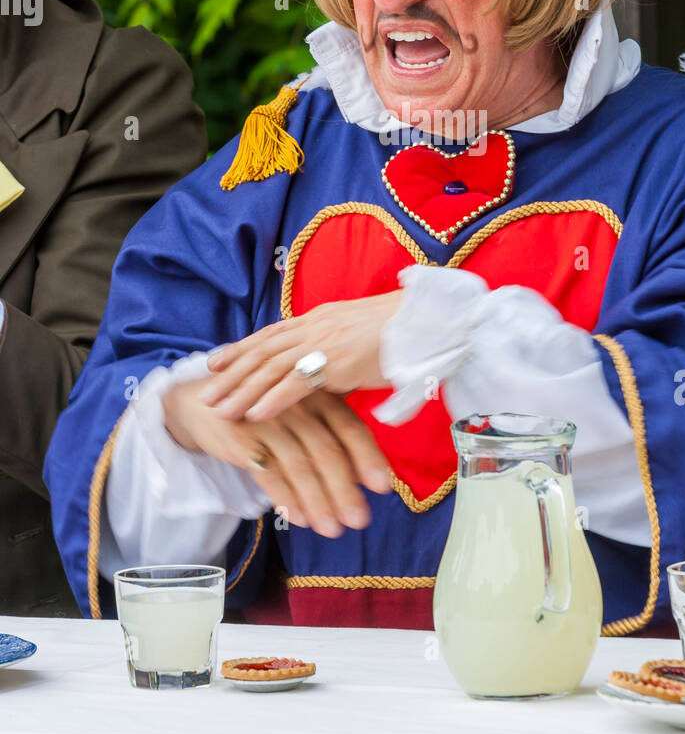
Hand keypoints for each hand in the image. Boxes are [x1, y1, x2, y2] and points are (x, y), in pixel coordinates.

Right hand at [163, 377, 391, 535]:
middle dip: (345, 490)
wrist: (204, 401)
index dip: (368, 458)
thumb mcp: (303, 414)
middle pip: (327, 452)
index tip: (383, 489)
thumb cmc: (267, 411)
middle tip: (359, 520)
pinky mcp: (242, 438)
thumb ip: (332, 437)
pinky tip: (301, 519)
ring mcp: (269, 420)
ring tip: (332, 530)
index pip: (350, 428)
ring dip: (319, 502)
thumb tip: (364, 477)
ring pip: (300, 466)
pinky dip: (287, 498)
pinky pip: (269, 473)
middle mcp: (297, 405)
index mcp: (319, 396)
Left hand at [200, 292, 402, 421]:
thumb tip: (329, 374)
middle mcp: (316, 326)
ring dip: (243, 390)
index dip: (242, 348)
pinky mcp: (339, 361)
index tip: (216, 362)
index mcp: (321, 318)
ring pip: (272, 367)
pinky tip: (254, 415)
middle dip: (232, 372)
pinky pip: (298, 383)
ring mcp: (325, 342)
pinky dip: (273, 399)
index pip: (271, 333)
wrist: (429, 320)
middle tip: (205, 392)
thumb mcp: (360, 338)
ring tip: (220, 410)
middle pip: (263, 349)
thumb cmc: (404, 332)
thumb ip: (339, 354)